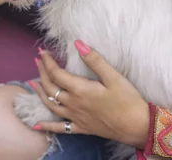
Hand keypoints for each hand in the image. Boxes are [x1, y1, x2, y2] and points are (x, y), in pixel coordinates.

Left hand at [31, 40, 149, 147]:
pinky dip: (46, 126)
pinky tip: (36, 125)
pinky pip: (60, 128)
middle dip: (42, 73)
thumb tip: (78, 43)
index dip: (48, 62)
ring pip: (51, 105)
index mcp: (80, 90)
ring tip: (33, 83)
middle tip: (38, 61)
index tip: (43, 52)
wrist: (137, 127)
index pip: (57, 73)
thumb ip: (94, 60)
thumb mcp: (113, 77)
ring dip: (41, 93)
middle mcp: (74, 104)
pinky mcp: (82, 128)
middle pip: (51, 88)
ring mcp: (76, 117)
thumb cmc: (128, 101)